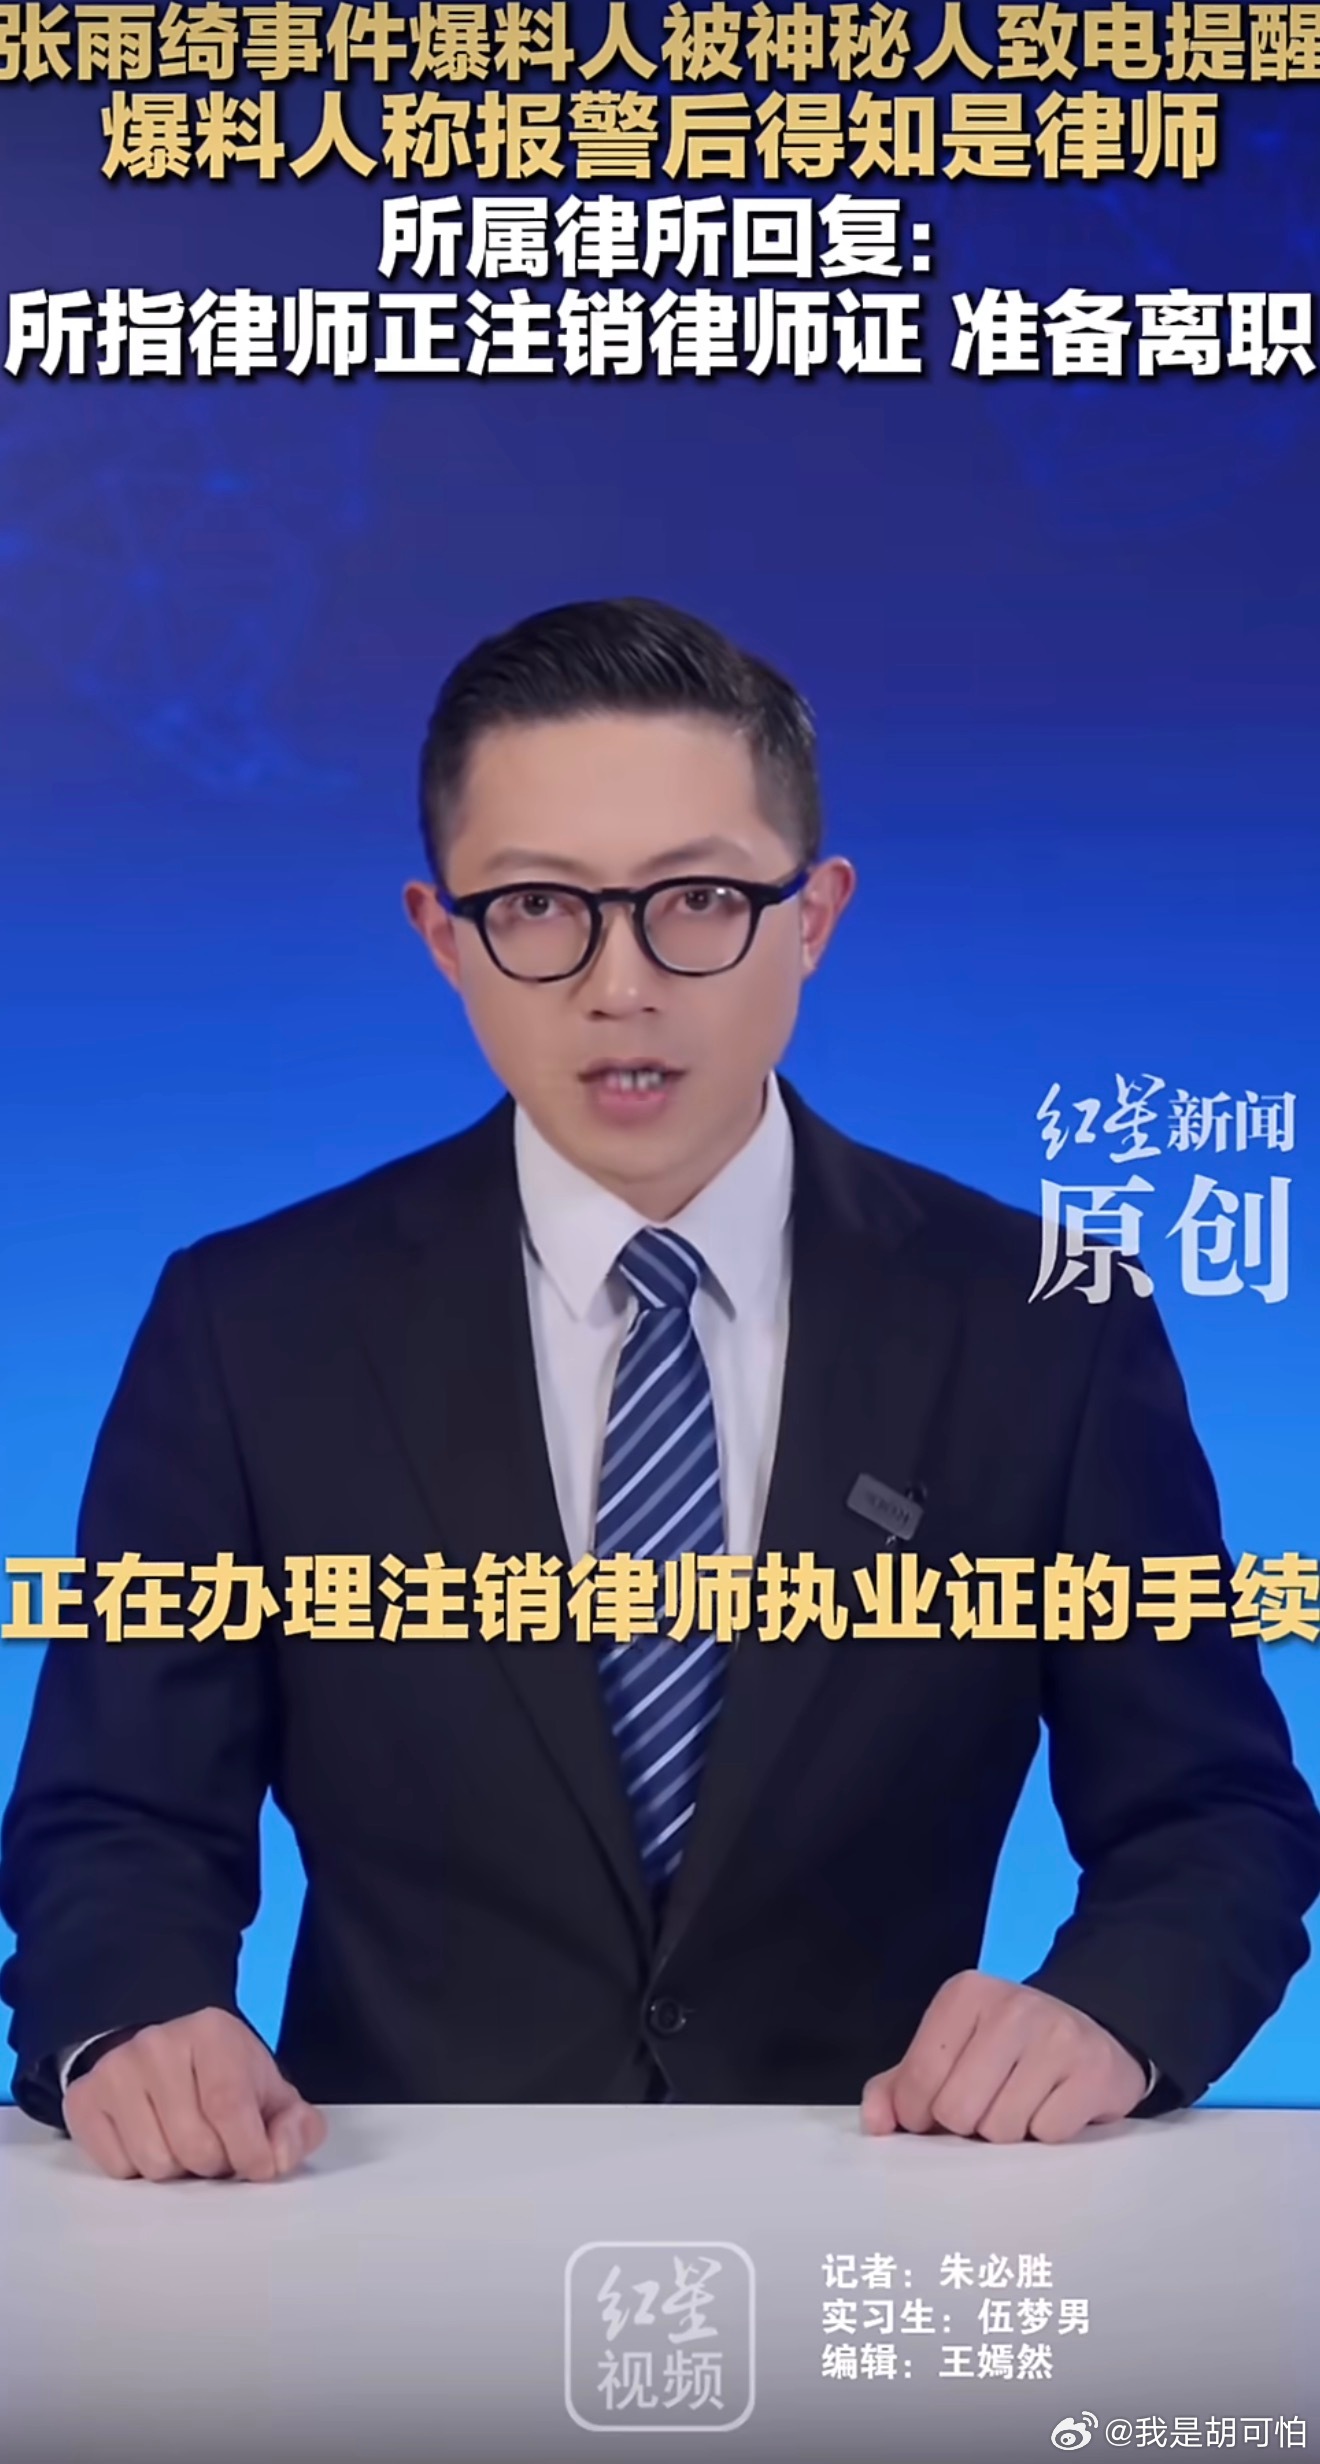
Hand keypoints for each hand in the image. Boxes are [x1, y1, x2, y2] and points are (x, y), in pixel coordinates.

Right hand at [62, 2006, 327, 2182]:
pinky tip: (150, 2140)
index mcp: (211, 2032)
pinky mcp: (84, 2100)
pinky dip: (139, 2171)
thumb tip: (279, 2156)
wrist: (160, 2058)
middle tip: (216, 2145)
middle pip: (193, 2144)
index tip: (258, 2167)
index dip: (249, 2151)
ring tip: (183, 2142)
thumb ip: (295, 2127)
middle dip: (214, 2162)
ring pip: (155, 2163)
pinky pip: (118, 2169)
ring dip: (177, 2169)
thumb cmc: (223, 2081)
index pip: (229, 2106)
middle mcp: (156, 2043)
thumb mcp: (269, 2095)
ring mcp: (115, 2070)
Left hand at [860, 1972, 1148, 2144]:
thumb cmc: (1007, 2048)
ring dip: (1010, 2131)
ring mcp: (1057, 2035)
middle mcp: (1010, 2006)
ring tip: (1025, 2101)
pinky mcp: (1095, 2070)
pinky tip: (1056, 2104)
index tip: (940, 2108)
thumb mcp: (950, 2051)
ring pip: (1002, 2130)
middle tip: (991, 2102)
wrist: (1093, 2030)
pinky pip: (1048, 2134)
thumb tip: (875, 2123)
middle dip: (969, 2124)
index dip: (922, 2114)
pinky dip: (1048, 2133)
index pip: (918, 2081)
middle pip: (957, 2111)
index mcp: (964, 1995)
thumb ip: (902, 2084)